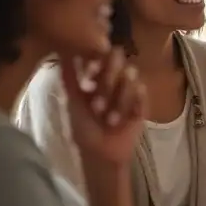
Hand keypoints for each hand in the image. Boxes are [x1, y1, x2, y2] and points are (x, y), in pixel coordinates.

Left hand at [60, 48, 145, 163]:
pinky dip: (133, 103)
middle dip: (108, 79)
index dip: (95, 61)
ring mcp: (130, 87)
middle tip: (98, 104)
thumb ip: (69, 77)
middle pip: (118, 58)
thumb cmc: (84, 127)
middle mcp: (115, 75)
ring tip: (109, 120)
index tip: (87, 78)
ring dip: (118, 98)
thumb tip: (62, 52)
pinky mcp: (143, 101)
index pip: (100, 52)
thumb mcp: (72, 101)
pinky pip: (142, 92)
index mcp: (97, 73)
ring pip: (131, 75)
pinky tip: (126, 117)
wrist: (101, 153)